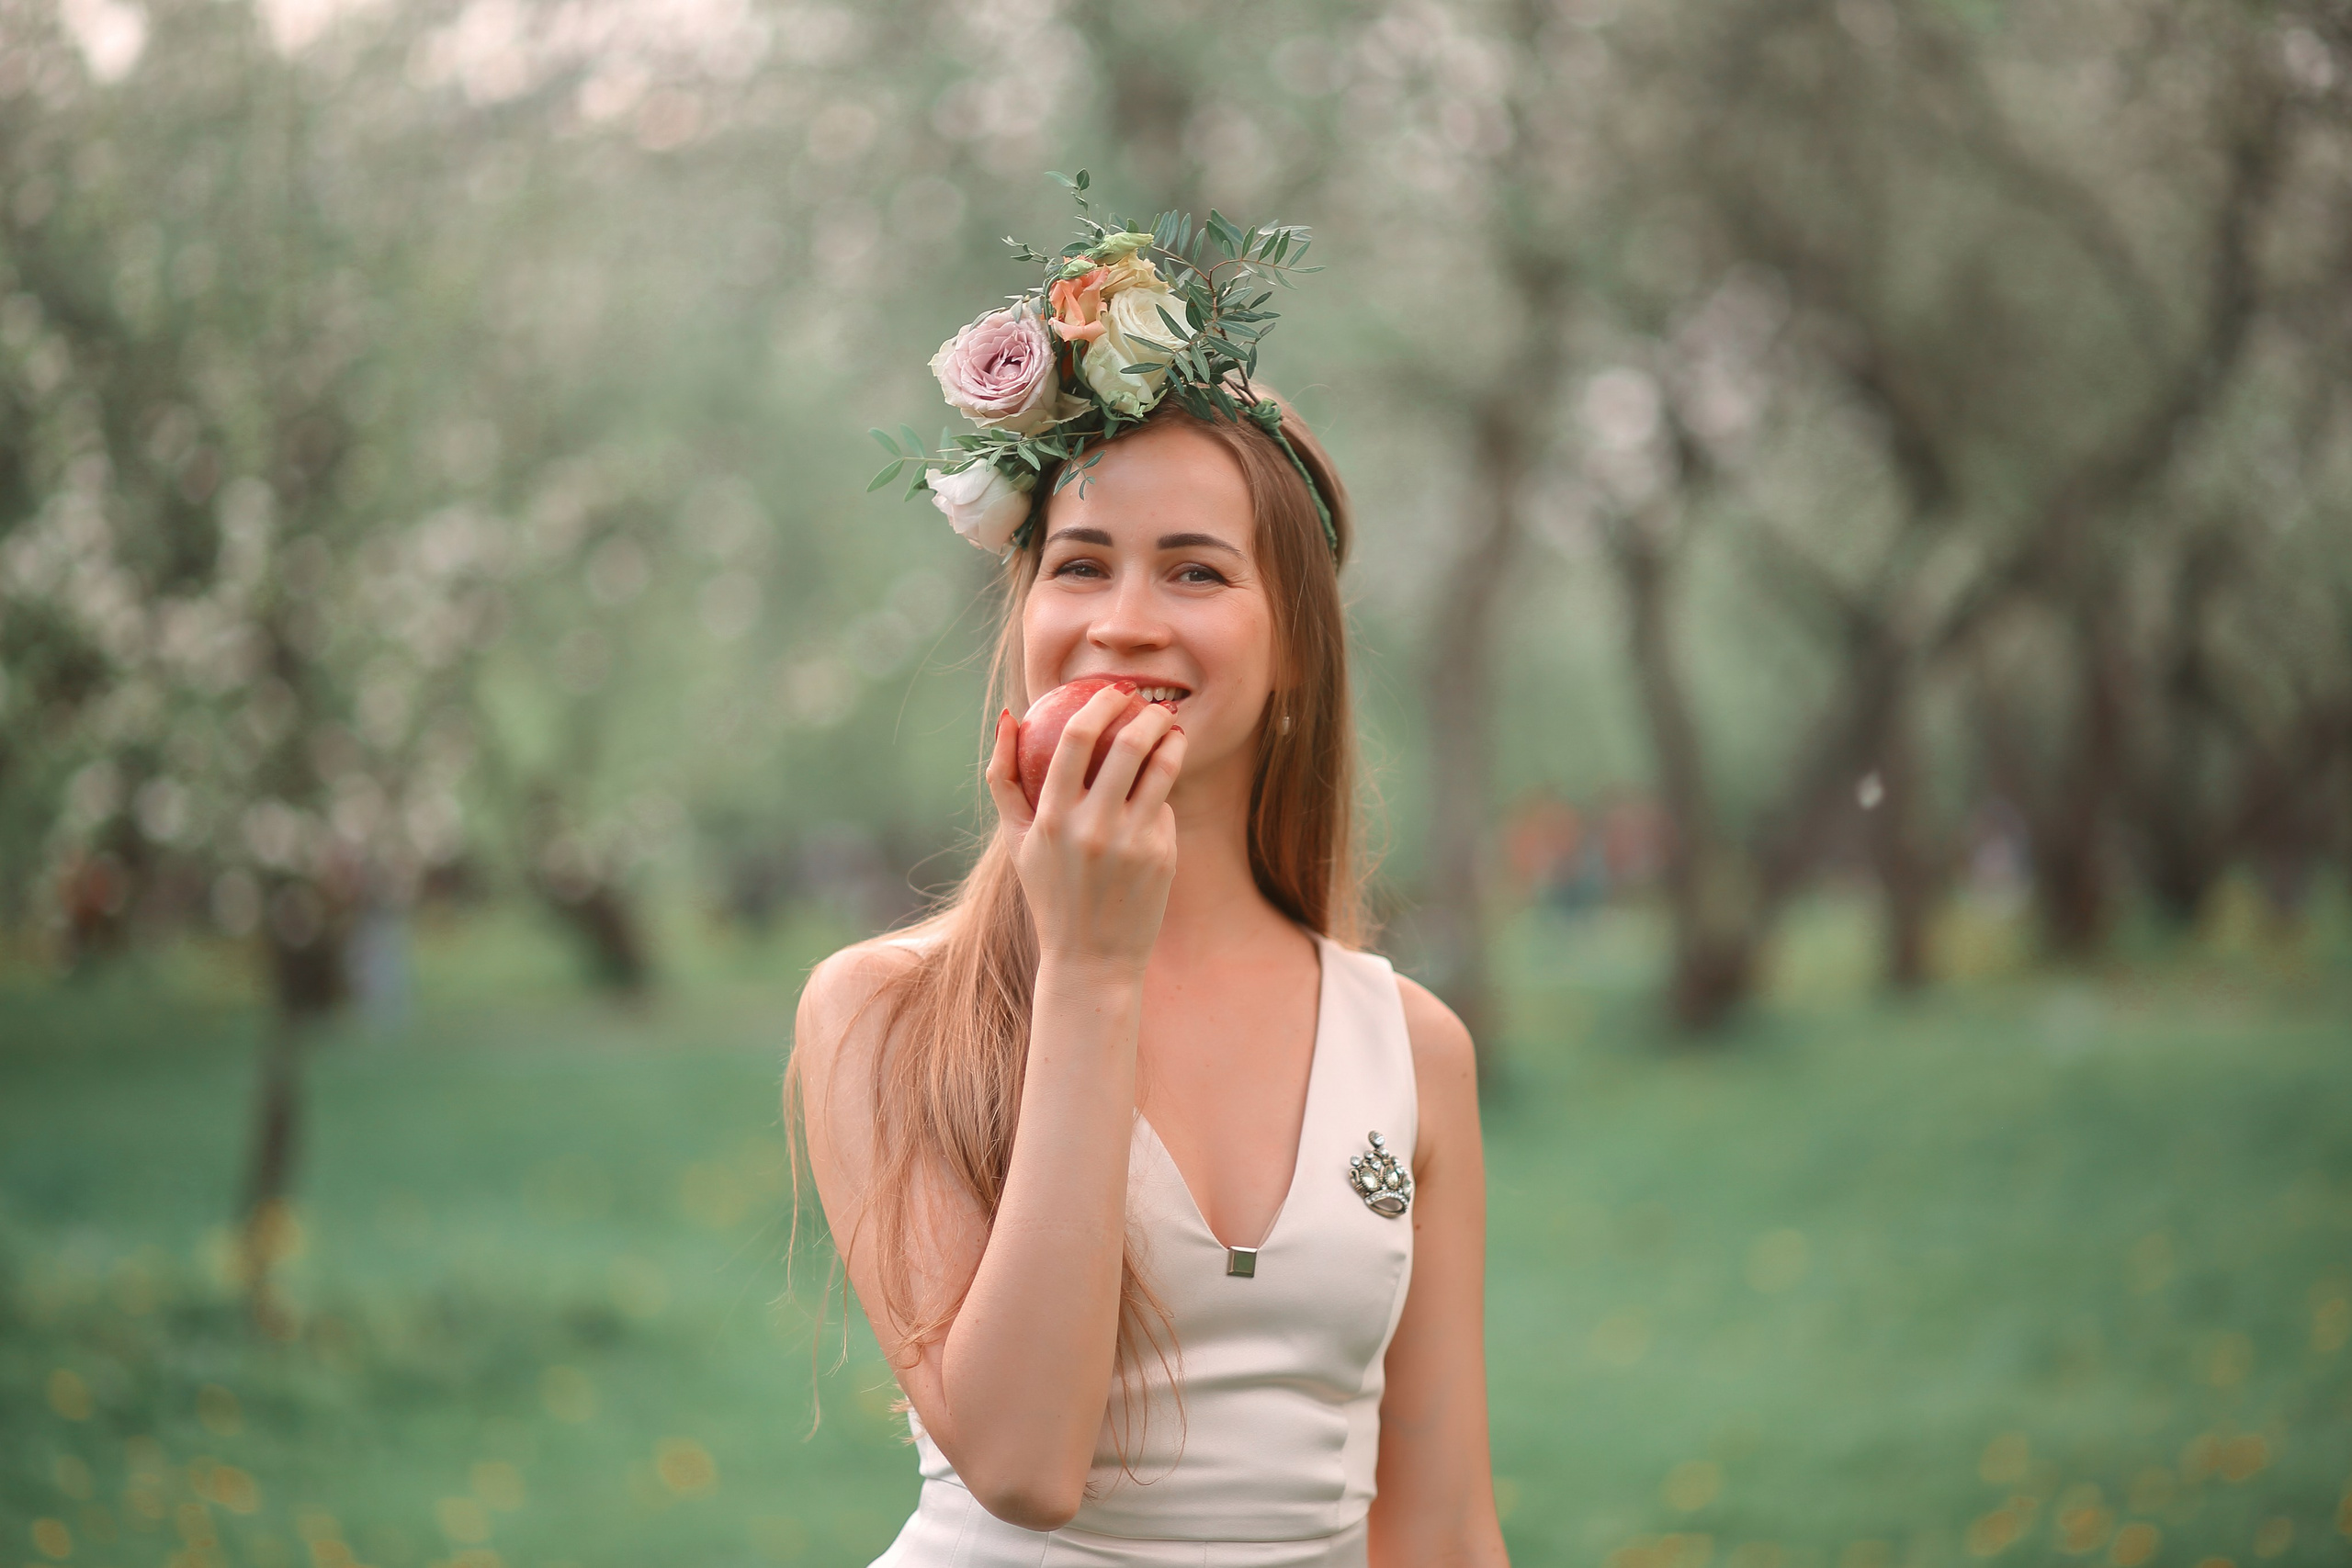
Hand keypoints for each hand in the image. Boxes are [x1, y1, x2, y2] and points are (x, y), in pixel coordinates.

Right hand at [985, 685, 1185, 974]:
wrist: (1091, 959)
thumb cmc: (1048, 891)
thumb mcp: (1015, 840)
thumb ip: (1003, 777)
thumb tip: (1006, 715)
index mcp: (1051, 819)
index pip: (1075, 739)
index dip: (1099, 705)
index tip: (1111, 691)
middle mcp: (1092, 829)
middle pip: (1128, 745)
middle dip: (1146, 713)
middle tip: (1152, 704)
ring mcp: (1131, 844)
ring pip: (1161, 770)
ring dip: (1171, 740)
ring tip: (1171, 730)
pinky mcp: (1161, 857)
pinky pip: (1165, 808)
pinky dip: (1163, 794)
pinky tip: (1160, 794)